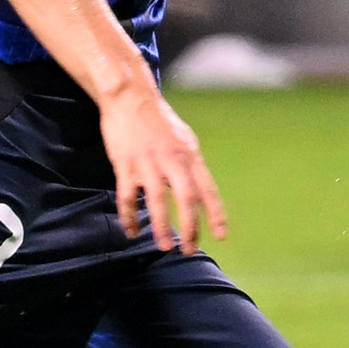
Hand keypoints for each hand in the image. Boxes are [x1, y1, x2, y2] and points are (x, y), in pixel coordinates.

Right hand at [99, 83, 226, 252]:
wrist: (129, 97)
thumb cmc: (158, 120)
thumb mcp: (184, 139)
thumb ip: (191, 164)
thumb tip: (200, 188)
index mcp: (189, 156)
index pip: (208, 189)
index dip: (216, 214)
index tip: (222, 235)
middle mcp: (172, 160)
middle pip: (186, 198)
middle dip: (191, 227)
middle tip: (190, 250)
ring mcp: (148, 163)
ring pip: (156, 202)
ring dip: (161, 227)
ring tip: (164, 247)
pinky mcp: (125, 165)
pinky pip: (127, 197)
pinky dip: (129, 217)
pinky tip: (132, 231)